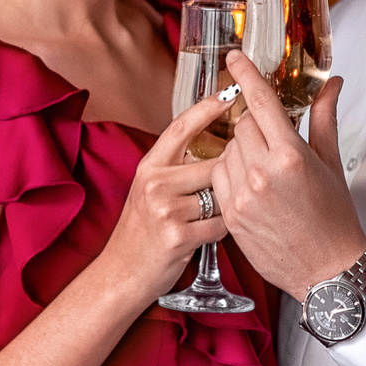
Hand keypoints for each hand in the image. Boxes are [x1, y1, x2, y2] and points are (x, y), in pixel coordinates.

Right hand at [93, 90, 231, 302]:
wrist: (123, 272)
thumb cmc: (142, 232)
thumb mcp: (149, 191)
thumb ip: (175, 168)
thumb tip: (214, 146)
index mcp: (149, 167)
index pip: (181, 127)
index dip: (208, 108)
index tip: (231, 93)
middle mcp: (155, 184)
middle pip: (213, 163)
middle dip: (232, 173)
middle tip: (243, 179)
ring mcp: (166, 209)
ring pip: (220, 195)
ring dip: (228, 205)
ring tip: (219, 214)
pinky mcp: (178, 236)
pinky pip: (220, 224)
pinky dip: (223, 229)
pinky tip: (214, 233)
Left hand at [215, 50, 365, 295]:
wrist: (327, 270)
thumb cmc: (334, 218)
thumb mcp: (331, 164)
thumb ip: (324, 118)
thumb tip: (332, 84)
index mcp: (291, 156)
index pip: (261, 102)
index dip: (246, 74)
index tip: (235, 57)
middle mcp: (263, 173)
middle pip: (242, 125)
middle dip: (255, 125)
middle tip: (274, 139)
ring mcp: (243, 195)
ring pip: (227, 150)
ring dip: (241, 150)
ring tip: (266, 168)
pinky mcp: (230, 214)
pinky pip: (218, 177)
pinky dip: (230, 174)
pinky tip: (252, 185)